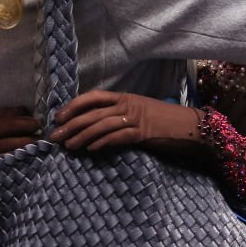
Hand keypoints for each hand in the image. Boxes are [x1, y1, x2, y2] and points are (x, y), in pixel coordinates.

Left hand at [49, 90, 202, 153]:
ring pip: (101, 125)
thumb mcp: (140, 113)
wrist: (190, 126)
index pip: (93, 97)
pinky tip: (91, 149)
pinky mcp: (143, 132)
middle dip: (71, 124)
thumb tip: (97, 127)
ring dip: (81, 136)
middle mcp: (128, 104)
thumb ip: (121, 117)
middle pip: (92, 113)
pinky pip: (117, 137)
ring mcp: (136, 118)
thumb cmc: (165, 122)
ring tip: (69, 146)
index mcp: (126, 97)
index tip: (59, 116)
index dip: (74, 105)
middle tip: (55, 136)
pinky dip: (102, 142)